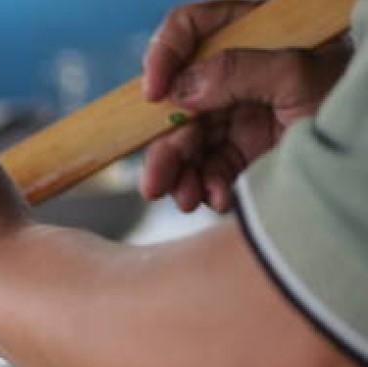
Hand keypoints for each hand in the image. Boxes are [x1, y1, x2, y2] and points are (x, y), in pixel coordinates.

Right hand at [140, 0, 349, 212]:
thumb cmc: (349, 93)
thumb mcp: (298, 73)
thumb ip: (238, 70)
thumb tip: (179, 89)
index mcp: (249, 34)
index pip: (190, 29)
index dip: (164, 55)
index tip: (154, 94)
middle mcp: (233, 74)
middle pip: (177, 102)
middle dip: (165, 146)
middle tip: (156, 182)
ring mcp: (234, 116)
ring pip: (185, 144)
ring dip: (180, 176)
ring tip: (189, 201)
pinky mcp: (240, 153)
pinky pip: (208, 172)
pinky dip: (207, 189)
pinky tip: (219, 199)